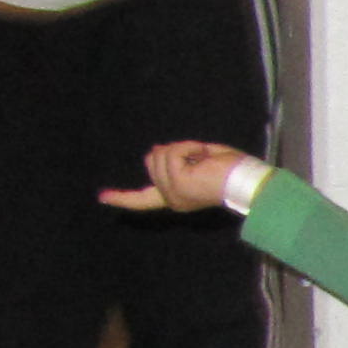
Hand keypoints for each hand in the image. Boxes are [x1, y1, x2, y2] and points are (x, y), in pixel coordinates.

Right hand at [105, 141, 255, 214]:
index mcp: (175, 198)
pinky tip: (203, 158)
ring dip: (183, 148)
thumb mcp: (197, 161)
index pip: (143, 200)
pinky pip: (171, 151)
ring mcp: (171, 192)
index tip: (101, 197)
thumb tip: (153, 151)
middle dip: (174, 149)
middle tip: (201, 159)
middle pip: (152, 158)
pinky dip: (187, 147)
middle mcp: (170, 199)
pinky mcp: (176, 182)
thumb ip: (174, 158)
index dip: (122, 198)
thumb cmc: (230, 171)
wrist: (245, 181)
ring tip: (204, 160)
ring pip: (160, 153)